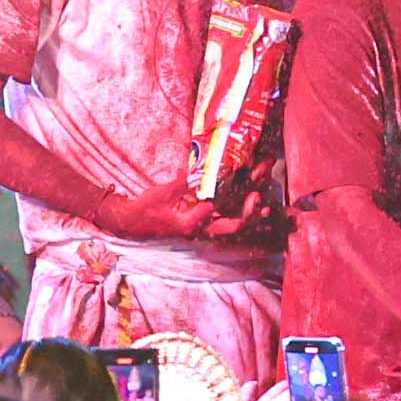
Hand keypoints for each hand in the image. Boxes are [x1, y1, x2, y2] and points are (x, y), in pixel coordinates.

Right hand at [98, 181, 246, 243]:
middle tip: (260, 191)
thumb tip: (204, 171)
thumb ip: (185, 184)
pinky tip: (252, 198)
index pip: (220, 214)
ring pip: (233, 222)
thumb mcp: (164, 193)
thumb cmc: (147, 208)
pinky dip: (239, 208)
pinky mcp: (203, 221)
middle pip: (234, 224)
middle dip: (251, 209)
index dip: (235, 197)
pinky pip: (226, 217)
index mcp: (192, 224)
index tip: (244, 179)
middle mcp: (202, 229)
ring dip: (250, 211)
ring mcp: (203, 227)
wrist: (134, 221)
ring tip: (266, 201)